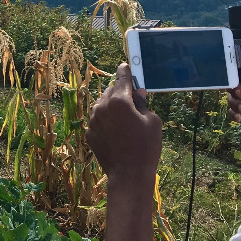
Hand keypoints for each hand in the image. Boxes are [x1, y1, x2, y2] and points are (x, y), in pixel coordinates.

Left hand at [88, 63, 161, 180]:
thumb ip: (142, 103)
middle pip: (110, 91)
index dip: (126, 71)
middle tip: (133, 101)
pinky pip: (98, 120)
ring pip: (102, 105)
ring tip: (125, 120)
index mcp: (118, 100)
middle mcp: (101, 106)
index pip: (122, 78)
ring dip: (112, 107)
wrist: (128, 175)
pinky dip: (106, 120)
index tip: (125, 66)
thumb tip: (137, 92)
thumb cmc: (146, 147)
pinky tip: (117, 133)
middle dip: (120, 93)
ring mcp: (93, 120)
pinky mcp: (89, 132)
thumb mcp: (152, 121)